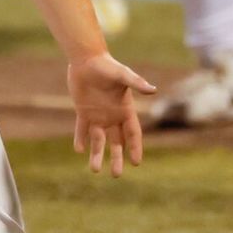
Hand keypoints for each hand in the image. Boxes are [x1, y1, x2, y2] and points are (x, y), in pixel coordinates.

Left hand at [67, 51, 155, 176]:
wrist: (87, 58)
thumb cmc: (107, 65)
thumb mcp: (123, 75)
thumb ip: (136, 83)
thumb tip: (154, 90)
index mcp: (125, 110)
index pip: (132, 133)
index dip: (135, 147)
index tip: (136, 162)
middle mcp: (113, 116)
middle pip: (117, 142)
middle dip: (117, 158)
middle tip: (117, 174)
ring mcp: (98, 115)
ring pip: (99, 140)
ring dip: (97, 155)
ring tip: (94, 170)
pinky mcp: (83, 112)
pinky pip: (82, 130)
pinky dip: (80, 139)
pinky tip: (79, 149)